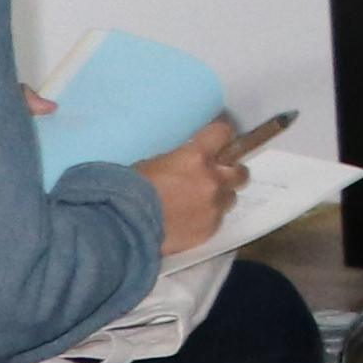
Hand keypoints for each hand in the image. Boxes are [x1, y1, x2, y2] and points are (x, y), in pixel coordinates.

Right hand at [133, 112, 250, 259]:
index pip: (223, 134)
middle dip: (229, 172)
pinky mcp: (210, 228)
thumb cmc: (130, 190)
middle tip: (215, 176)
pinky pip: (218, 219)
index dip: (220, 137)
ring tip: (199, 203)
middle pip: (239, 171)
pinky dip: (208, 218)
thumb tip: (190, 159)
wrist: (123, 225)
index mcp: (196, 156)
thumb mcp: (155, 162)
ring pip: (231, 197)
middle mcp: (212, 179)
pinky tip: (190, 220)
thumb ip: (182, 159)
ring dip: (219, 197)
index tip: (217, 141)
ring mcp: (214, 206)